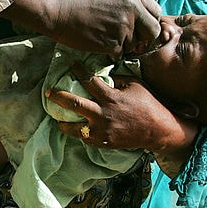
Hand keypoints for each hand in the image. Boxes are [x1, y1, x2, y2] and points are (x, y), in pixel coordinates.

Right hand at [4, 0, 161, 56]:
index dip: (148, 21)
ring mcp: (124, 27)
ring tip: (103, 35)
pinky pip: (119, 54)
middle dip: (144, 37)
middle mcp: (133, 9)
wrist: (57, 7)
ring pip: (134, 45)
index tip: (139, 26)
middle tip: (130, 38)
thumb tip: (141, 14)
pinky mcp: (113, 43)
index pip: (156, 11)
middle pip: (153, 31)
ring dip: (123, 44)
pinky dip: (110, 52)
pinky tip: (97, 42)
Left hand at [47, 62, 196, 171]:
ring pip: (75, 128)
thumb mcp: (134, 85)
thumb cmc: (148, 104)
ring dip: (63, 123)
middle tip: (48, 92)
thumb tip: (101, 74)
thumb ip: (116, 79)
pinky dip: (79, 134)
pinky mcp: (105, 142)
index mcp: (111, 97)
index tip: (71, 65)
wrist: (158, 130)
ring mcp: (103, 131)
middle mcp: (104, 114)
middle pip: (75, 104)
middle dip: (59, 97)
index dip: (78, 71)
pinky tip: (74, 130)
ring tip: (56, 119)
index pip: (89, 81)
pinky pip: (86, 139)